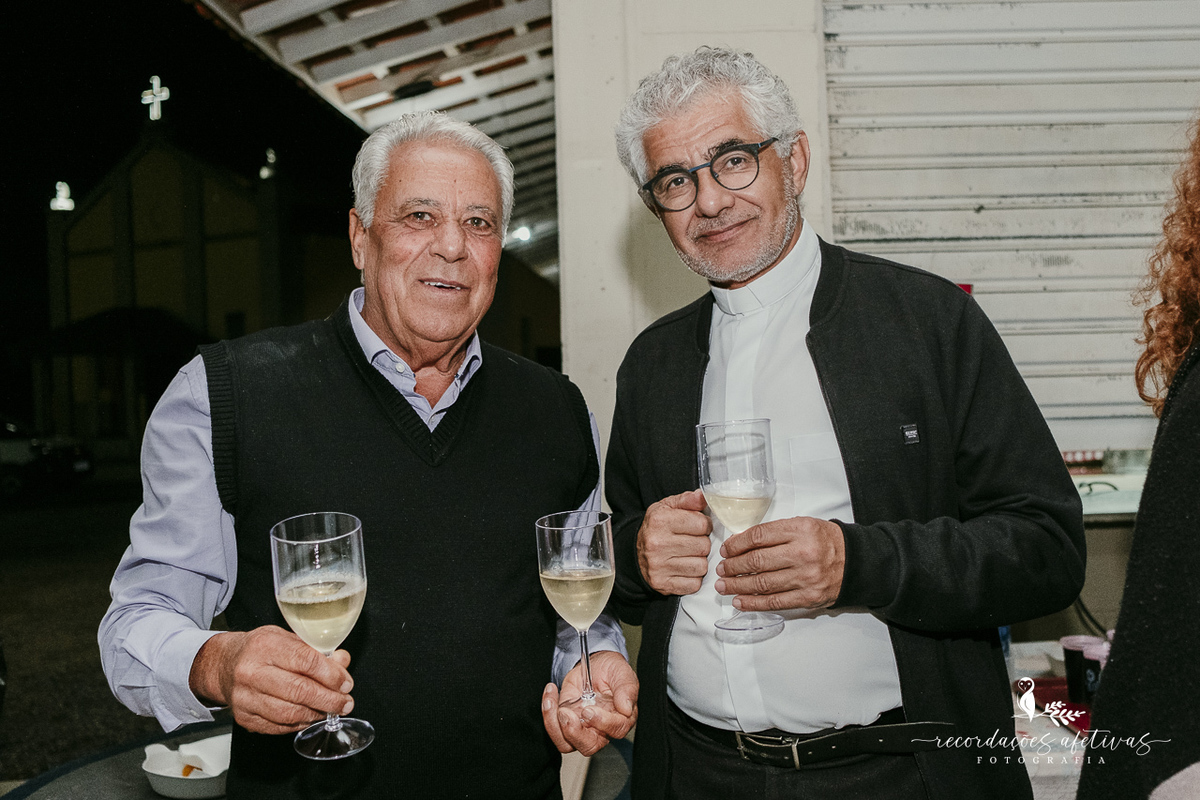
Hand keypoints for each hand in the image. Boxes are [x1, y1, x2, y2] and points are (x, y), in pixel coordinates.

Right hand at [189, 625, 353, 734]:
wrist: (224, 665)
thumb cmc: (260, 649)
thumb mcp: (286, 638)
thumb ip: (315, 650)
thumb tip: (342, 661)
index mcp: (265, 646)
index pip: (306, 661)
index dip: (331, 675)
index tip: (346, 683)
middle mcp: (251, 672)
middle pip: (299, 691)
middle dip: (329, 699)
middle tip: (345, 702)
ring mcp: (245, 697)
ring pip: (289, 713)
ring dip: (317, 714)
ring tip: (331, 710)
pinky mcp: (243, 717)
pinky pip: (278, 726)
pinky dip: (300, 723)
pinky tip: (311, 716)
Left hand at [541, 651, 637, 755]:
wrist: (595, 663)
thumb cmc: (612, 671)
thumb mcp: (622, 673)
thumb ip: (627, 689)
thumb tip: (627, 707)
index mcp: (620, 718)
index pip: (616, 730)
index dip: (602, 723)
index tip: (589, 710)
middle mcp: (601, 728)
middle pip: (588, 746)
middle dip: (574, 734)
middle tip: (566, 714)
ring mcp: (582, 727)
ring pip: (566, 743)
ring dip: (554, 726)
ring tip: (551, 702)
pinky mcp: (566, 721)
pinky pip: (554, 729)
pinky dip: (547, 713)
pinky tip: (550, 693)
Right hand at [636, 489, 711, 594]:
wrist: (633, 553)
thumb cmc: (655, 529)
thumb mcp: (667, 507)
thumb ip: (687, 500)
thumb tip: (704, 496)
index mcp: (660, 521)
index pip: (702, 524)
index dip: (704, 525)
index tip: (698, 527)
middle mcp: (657, 544)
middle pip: (704, 546)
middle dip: (702, 544)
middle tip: (692, 542)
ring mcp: (659, 566)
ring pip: (701, 566)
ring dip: (699, 561)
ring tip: (688, 555)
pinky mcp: (663, 584)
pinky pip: (694, 584)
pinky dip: (693, 578)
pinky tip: (684, 569)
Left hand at [715, 516, 844, 610]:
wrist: (855, 562)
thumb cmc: (824, 541)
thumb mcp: (802, 525)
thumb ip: (774, 533)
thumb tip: (740, 543)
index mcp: (800, 530)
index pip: (759, 536)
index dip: (737, 544)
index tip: (726, 549)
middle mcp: (803, 553)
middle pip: (757, 561)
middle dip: (733, 566)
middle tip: (721, 569)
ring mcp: (805, 577)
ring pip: (762, 583)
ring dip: (738, 585)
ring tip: (724, 585)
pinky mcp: (807, 597)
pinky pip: (775, 602)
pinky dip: (754, 603)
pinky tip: (740, 601)